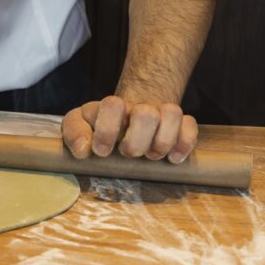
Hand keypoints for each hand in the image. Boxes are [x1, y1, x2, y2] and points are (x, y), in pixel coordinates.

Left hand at [62, 95, 197, 163]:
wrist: (123, 117)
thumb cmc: (96, 127)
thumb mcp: (77, 125)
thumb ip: (74, 133)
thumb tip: (84, 150)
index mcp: (109, 107)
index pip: (112, 106)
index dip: (108, 131)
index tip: (102, 152)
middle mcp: (136, 107)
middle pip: (147, 114)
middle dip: (137, 143)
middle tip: (128, 154)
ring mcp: (159, 114)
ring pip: (172, 113)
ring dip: (162, 141)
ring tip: (151, 156)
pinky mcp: (177, 124)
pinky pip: (190, 125)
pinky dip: (184, 143)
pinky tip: (174, 159)